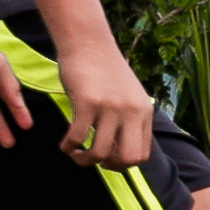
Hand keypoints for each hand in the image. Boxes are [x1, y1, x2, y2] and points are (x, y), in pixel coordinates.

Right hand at [56, 29, 156, 167]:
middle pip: (128, 159)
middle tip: (94, 159)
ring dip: (84, 160)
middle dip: (109, 167)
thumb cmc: (104, 72)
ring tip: (75, 154)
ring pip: (100, 153)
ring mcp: (111, 107)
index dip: (123, 163)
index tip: (107, 158)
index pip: (142, 154)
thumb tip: (118, 154)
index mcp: (144, 112)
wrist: (89, 43)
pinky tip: (64, 144)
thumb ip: (129, 120)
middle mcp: (132, 111)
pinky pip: (77, 137)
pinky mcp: (88, 102)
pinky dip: (68, 146)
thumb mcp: (127, 96)